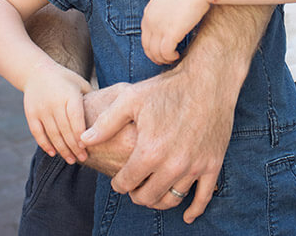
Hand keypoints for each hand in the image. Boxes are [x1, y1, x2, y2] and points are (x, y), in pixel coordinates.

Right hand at [22, 62, 91, 163]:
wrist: (36, 71)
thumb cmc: (65, 80)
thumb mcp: (80, 84)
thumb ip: (92, 99)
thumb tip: (110, 115)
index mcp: (69, 95)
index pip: (76, 119)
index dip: (81, 135)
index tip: (88, 147)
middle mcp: (54, 103)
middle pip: (65, 130)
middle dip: (74, 147)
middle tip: (83, 159)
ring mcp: (41, 109)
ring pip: (52, 134)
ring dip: (62, 149)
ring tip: (71, 160)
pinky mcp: (31, 114)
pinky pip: (38, 133)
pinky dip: (45, 144)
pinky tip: (53, 153)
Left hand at [81, 65, 232, 223]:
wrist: (208, 80)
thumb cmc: (168, 88)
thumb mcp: (131, 99)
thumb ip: (106, 123)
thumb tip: (83, 140)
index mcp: (149, 151)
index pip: (126, 183)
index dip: (119, 183)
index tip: (118, 179)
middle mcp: (172, 165)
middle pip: (147, 196)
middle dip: (136, 194)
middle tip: (133, 186)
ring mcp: (194, 167)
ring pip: (172, 199)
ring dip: (159, 200)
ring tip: (152, 192)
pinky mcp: (212, 164)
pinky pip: (203, 197)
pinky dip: (194, 210)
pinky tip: (186, 215)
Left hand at [141, 0, 209, 64]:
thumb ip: (168, 10)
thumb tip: (175, 19)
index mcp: (149, 11)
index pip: (145, 35)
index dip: (152, 46)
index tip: (162, 50)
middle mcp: (149, 20)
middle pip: (147, 46)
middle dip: (155, 56)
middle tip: (167, 59)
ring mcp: (158, 27)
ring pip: (155, 52)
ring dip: (163, 58)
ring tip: (173, 58)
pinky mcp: (169, 34)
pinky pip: (165, 53)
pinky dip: (170, 57)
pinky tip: (177, 55)